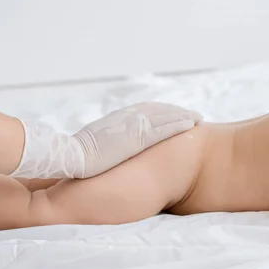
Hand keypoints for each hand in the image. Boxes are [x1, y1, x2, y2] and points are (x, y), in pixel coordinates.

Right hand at [73, 102, 201, 177]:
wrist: (70, 157)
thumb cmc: (76, 157)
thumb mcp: (93, 146)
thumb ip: (106, 143)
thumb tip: (107, 151)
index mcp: (117, 120)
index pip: (145, 111)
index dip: (162, 112)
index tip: (174, 114)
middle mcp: (127, 118)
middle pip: (159, 111)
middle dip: (176, 112)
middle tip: (192, 114)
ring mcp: (133, 126)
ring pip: (165, 116)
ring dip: (183, 116)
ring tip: (198, 117)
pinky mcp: (138, 137)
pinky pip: (164, 128)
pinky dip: (179, 124)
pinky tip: (191, 124)